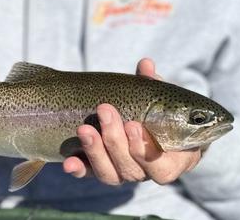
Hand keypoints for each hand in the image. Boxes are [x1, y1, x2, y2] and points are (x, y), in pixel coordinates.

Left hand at [62, 58, 201, 184]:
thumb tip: (145, 64)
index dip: (145, 150)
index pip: (162, 169)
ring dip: (95, 151)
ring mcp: (123, 174)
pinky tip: (68, 162)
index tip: (133, 124)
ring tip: (84, 130)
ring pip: (109, 174)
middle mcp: (145, 172)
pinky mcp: (100, 171)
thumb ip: (153, 85)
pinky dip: (79, 169)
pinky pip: (89, 175)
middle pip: (131, 168)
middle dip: (115, 140)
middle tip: (105, 111)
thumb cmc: (160, 114)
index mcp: (170, 161)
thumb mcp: (159, 99)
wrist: (147, 125)